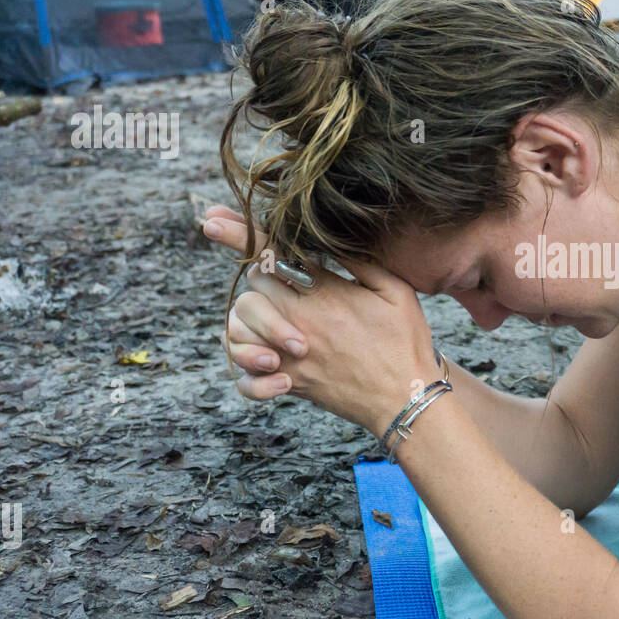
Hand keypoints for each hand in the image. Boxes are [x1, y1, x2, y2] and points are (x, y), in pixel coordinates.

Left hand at [203, 205, 440, 433]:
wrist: (406, 398)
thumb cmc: (404, 342)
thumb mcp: (395, 291)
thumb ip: (361, 262)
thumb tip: (331, 237)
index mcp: (324, 295)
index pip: (271, 255)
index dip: (239, 233)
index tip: (212, 219)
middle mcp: (298, 323)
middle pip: (251, 288)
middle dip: (261, 278)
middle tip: (285, 282)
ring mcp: (289, 357)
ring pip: (237, 330)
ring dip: (248, 323)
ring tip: (272, 323)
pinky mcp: (290, 384)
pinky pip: (247, 380)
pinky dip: (249, 373)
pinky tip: (270, 365)